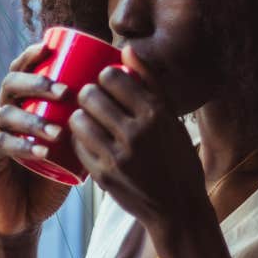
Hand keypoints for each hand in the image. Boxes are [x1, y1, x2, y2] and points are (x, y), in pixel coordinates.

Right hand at [0, 43, 72, 245]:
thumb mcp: (75, 144)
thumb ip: (90, 123)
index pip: (22, 71)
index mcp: (22, 104)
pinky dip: (21, 147)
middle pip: (10, 86)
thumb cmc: (53, 176)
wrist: (26, 214)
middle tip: (65, 91)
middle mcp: (4, 114)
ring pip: (6, 115)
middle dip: (36, 83)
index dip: (31, 56)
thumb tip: (127, 96)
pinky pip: (1, 146)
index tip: (50, 47)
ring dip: (33, 119)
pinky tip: (41, 151)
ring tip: (58, 130)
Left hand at [68, 46, 208, 228]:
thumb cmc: (177, 158)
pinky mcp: (103, 176)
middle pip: (90, 95)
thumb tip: (126, 48)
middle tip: (93, 99)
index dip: (105, 75)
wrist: (179, 208)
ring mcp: (117, 156)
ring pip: (78, 119)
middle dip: (88, 93)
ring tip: (87, 118)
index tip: (107, 82)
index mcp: (156, 114)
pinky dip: (79, 140)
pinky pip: (77, 146)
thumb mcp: (171, 119)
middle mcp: (136, 133)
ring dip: (79, 115)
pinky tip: (87, 139)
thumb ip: (149, 83)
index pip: (112, 77)